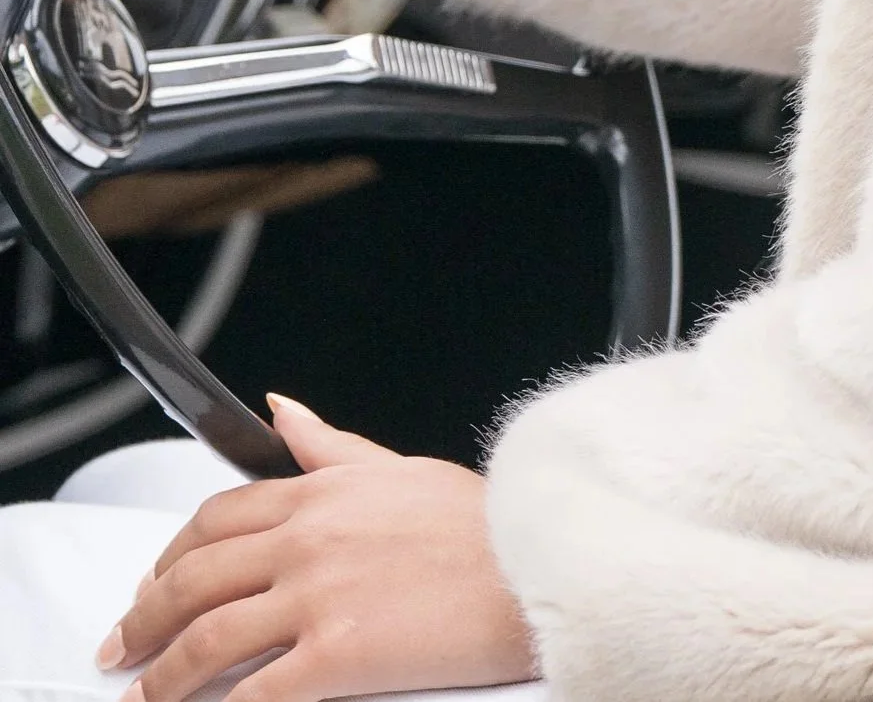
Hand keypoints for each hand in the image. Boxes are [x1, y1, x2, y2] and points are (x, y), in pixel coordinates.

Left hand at [98, 394, 537, 701]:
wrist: (539, 565)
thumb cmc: (484, 526)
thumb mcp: (402, 469)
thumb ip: (331, 447)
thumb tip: (282, 411)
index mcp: (321, 491)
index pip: (215, 520)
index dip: (167, 559)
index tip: (149, 588)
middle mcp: (307, 538)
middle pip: (193, 580)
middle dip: (142, 620)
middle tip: (120, 649)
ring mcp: (318, 597)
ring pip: (205, 641)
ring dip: (160, 676)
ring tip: (142, 696)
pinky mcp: (337, 656)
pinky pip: (253, 696)